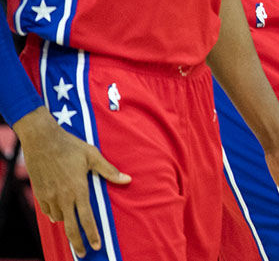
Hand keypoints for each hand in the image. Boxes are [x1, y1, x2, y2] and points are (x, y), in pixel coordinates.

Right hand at [13, 109, 129, 257]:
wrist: (42, 140)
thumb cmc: (70, 146)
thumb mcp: (93, 156)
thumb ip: (109, 171)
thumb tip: (128, 179)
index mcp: (79, 190)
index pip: (87, 219)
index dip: (92, 234)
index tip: (96, 246)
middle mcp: (63, 197)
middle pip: (70, 227)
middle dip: (77, 242)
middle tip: (83, 253)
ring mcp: (49, 196)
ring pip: (58, 218)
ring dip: (66, 224)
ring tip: (72, 228)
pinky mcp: (39, 192)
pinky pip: (46, 210)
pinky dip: (53, 214)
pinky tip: (58, 213)